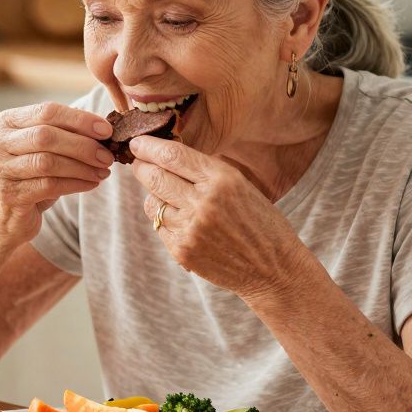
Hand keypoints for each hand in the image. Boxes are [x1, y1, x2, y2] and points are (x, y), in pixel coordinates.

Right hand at [0, 101, 114, 244]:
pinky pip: (49, 186)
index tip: (106, 130)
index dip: (80, 120)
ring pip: (48, 162)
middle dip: (83, 145)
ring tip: (103, 171)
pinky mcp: (9, 195)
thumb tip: (101, 127)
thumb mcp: (42, 149)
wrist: (2, 217)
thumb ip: (64, 133)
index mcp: (6, 122)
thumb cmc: (28, 176)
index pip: (46, 112)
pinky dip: (75, 184)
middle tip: (107, 155)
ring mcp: (0, 170)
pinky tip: (91, 184)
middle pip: (45, 136)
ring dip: (82, 167)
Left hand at [129, 135, 306, 300]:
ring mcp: (190, 230)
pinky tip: (181, 219)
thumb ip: (206, 171)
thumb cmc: (260, 222)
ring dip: (154, 195)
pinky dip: (164, 219)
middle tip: (139, 162)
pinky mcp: (182, 252)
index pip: (172, 155)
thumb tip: (167, 155)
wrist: (273, 268)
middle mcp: (203, 203)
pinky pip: (159, 227)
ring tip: (168, 194)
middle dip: (141, 166)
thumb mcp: (241, 185)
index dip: (149, 147)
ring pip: (152, 203)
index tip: (138, 143)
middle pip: (154, 177)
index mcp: (222, 180)